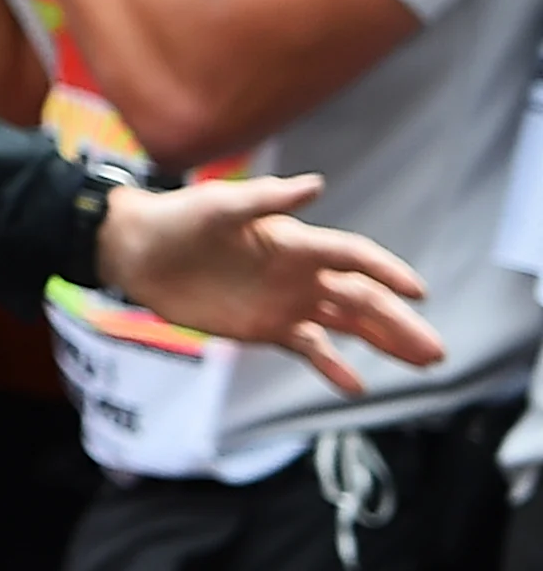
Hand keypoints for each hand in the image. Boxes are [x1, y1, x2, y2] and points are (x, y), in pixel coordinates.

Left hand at [98, 173, 443, 392]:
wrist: (136, 253)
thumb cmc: (177, 220)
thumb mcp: (218, 206)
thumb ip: (267, 199)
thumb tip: (316, 183)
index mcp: (294, 241)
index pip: (353, 256)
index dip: (386, 271)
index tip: (418, 291)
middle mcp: (298, 273)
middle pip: (360, 299)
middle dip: (398, 323)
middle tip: (434, 349)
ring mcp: (285, 302)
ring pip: (345, 325)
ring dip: (383, 342)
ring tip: (422, 362)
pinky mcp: (265, 327)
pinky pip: (308, 349)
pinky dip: (332, 367)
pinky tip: (355, 387)